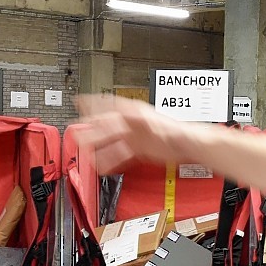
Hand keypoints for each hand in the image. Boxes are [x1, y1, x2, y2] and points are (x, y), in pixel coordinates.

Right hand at [75, 93, 196, 172]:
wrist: (190, 144)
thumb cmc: (177, 131)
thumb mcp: (156, 123)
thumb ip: (138, 119)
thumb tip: (124, 115)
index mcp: (134, 113)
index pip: (108, 108)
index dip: (92, 103)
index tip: (79, 101)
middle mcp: (133, 124)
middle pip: (105, 126)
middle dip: (89, 129)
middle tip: (75, 131)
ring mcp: (135, 138)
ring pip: (111, 142)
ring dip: (97, 147)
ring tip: (85, 152)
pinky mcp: (140, 150)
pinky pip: (120, 155)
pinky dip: (110, 159)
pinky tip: (103, 165)